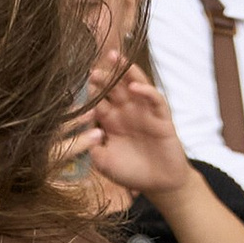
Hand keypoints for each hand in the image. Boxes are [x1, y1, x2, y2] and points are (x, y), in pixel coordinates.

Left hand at [78, 55, 192, 202]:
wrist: (158, 184)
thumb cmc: (131, 172)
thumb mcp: (106, 163)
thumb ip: (93, 150)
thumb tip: (83, 135)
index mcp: (111, 121)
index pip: (100, 100)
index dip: (92, 91)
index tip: (82, 83)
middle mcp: (127, 112)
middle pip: (114, 88)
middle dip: (104, 76)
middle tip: (93, 70)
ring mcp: (144, 112)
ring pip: (135, 85)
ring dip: (126, 71)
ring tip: (115, 58)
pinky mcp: (161, 118)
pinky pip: (155, 100)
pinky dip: (146, 91)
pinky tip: (135, 87)